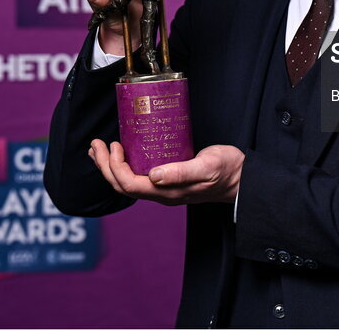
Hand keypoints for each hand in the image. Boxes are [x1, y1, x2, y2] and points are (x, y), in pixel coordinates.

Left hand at [88, 140, 243, 204]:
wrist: (242, 179)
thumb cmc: (227, 170)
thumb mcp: (207, 166)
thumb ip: (182, 172)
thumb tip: (154, 176)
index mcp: (167, 192)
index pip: (129, 185)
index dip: (115, 168)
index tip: (114, 145)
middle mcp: (162, 193)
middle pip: (122, 186)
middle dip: (105, 166)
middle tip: (97, 144)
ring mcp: (164, 188)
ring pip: (127, 183)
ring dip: (110, 167)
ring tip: (99, 150)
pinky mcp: (169, 180)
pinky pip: (138, 177)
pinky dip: (124, 166)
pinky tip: (124, 153)